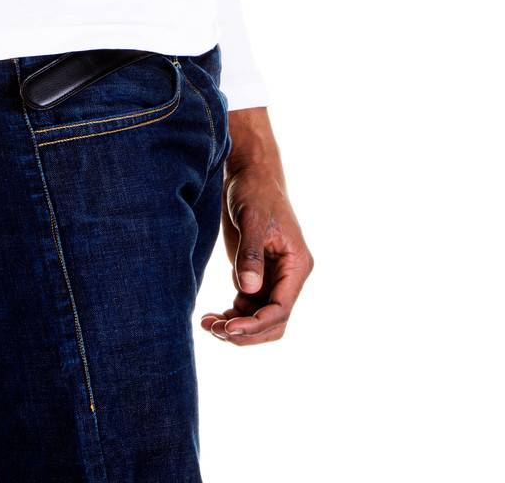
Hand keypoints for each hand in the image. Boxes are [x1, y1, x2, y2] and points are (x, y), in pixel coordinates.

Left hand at [200, 110, 313, 346]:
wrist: (249, 173)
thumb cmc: (255, 190)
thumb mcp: (253, 219)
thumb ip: (251, 254)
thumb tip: (248, 290)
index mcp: (296, 265)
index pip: (281, 308)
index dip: (256, 323)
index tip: (230, 327)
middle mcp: (288, 276)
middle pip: (273, 322)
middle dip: (246, 331)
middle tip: (215, 330)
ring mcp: (272, 278)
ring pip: (259, 319)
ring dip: (236, 327)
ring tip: (208, 324)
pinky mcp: (256, 274)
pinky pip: (247, 307)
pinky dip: (232, 316)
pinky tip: (211, 316)